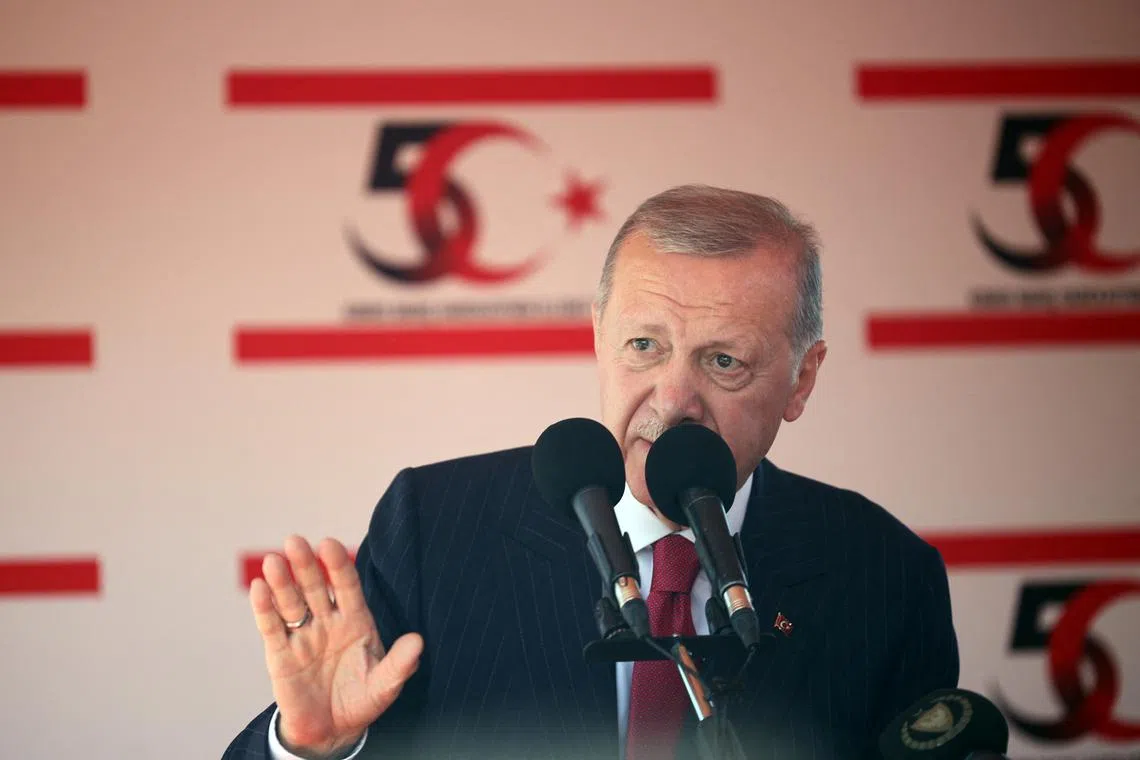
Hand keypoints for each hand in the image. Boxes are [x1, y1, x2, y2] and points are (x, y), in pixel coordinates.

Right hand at [249, 535, 422, 757]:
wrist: (331, 731)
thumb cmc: (361, 700)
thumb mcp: (385, 685)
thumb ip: (400, 664)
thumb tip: (418, 642)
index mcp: (355, 621)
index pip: (347, 586)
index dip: (338, 565)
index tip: (329, 544)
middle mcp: (327, 621)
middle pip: (315, 587)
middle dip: (305, 565)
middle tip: (295, 541)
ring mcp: (303, 636)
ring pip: (291, 603)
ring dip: (281, 582)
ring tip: (273, 561)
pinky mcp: (280, 654)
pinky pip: (271, 627)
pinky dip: (264, 607)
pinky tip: (258, 587)